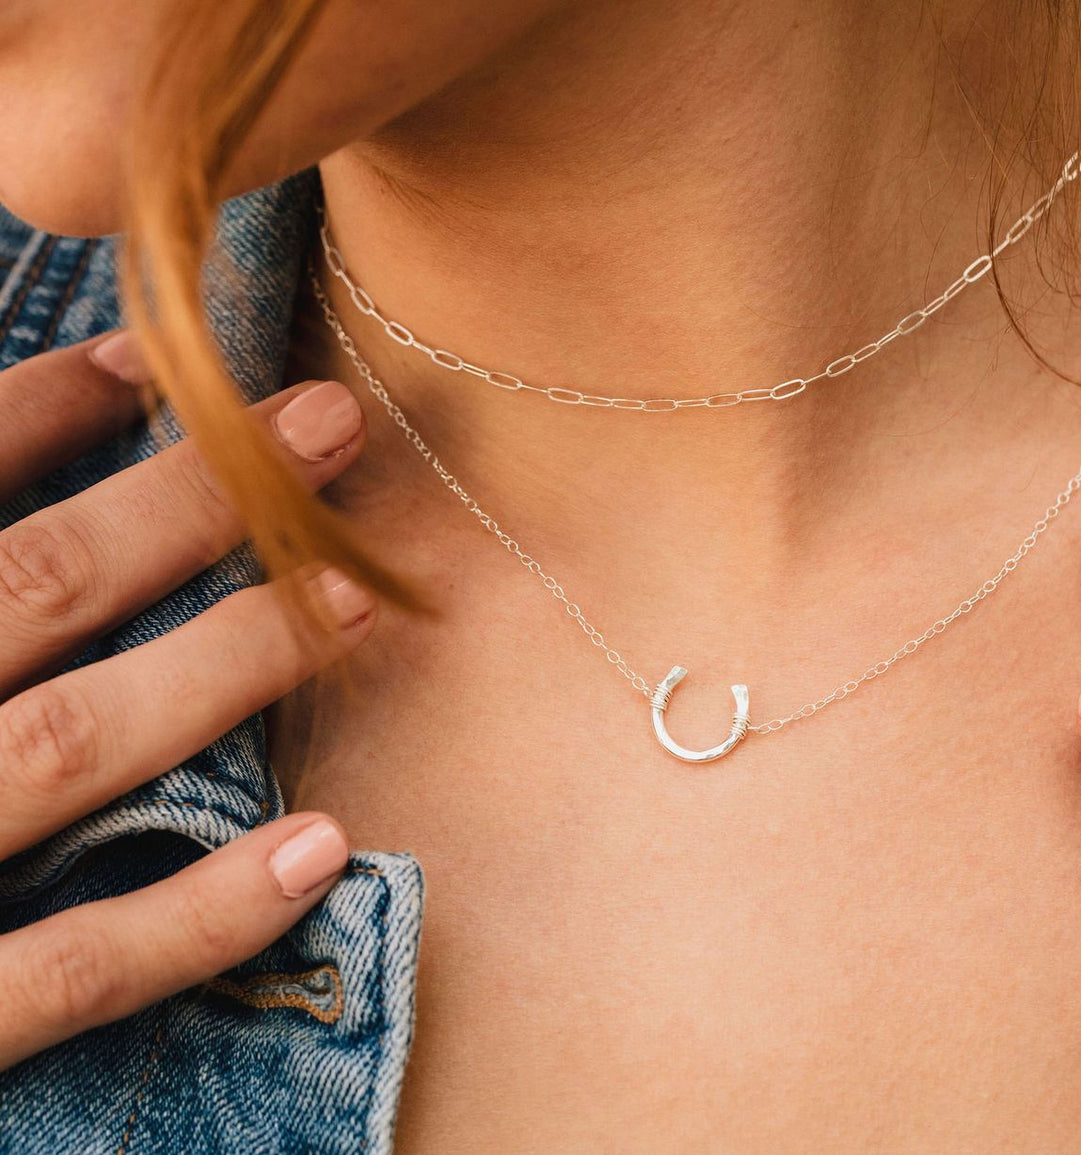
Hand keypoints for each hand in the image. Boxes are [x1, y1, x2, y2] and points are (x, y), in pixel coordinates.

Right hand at [0, 329, 372, 1070]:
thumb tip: (38, 419)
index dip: (42, 410)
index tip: (158, 353)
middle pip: (36, 588)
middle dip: (189, 500)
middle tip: (330, 421)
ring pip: (69, 745)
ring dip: (225, 662)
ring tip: (353, 594)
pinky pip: (68, 968)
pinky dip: (194, 914)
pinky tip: (317, 846)